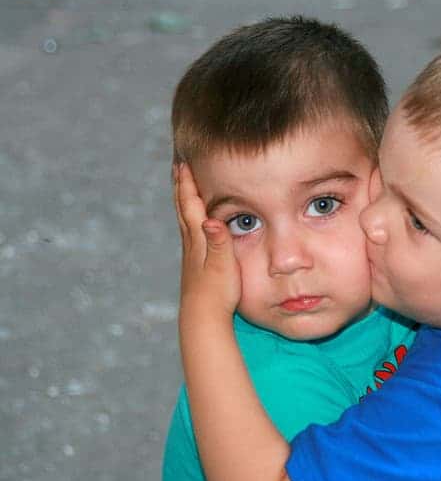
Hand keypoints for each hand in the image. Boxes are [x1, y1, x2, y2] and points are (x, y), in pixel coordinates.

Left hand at [174, 163, 240, 321]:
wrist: (202, 318)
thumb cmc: (217, 292)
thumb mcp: (223, 265)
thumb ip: (218, 242)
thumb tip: (210, 221)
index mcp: (198, 239)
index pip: (191, 205)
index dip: (187, 184)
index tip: (182, 162)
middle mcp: (191, 244)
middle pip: (182, 208)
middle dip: (180, 186)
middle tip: (178, 166)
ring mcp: (190, 254)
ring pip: (183, 220)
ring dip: (182, 201)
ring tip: (182, 187)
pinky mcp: (194, 264)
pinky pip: (189, 232)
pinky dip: (188, 218)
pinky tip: (193, 223)